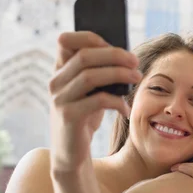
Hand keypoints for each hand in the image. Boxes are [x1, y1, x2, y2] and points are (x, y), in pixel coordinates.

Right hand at [48, 31, 141, 172]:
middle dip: (114, 55)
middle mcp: (55, 82)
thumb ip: (99, 74)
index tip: (116, 47)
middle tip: (136, 61)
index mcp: (59, 71)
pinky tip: (125, 110)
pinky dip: (116, 102)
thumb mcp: (91, 92)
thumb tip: (126, 57)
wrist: (72, 154)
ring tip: (137, 78)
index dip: (91, 38)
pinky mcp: (69, 116)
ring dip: (119, 74)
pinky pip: (97, 100)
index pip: (65, 41)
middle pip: (84, 56)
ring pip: (90, 76)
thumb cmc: (86, 118)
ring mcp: (59, 99)